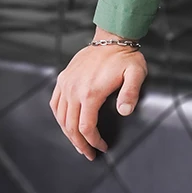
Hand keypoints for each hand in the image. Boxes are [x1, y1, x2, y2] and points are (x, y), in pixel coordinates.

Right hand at [50, 43, 146, 160]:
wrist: (112, 38)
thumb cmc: (125, 57)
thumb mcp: (136, 74)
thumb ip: (131, 93)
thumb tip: (124, 111)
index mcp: (90, 92)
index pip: (86, 127)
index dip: (93, 141)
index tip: (102, 148)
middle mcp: (74, 90)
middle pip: (70, 126)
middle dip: (79, 144)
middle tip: (88, 154)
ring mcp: (66, 84)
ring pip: (60, 117)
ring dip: (68, 133)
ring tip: (78, 144)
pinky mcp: (63, 78)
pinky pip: (55, 103)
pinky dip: (59, 117)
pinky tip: (66, 124)